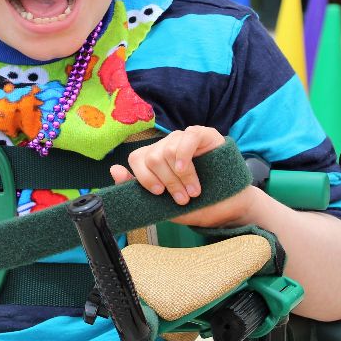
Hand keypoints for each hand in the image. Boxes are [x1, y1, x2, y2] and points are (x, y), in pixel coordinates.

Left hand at [110, 127, 260, 228]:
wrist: (227, 206)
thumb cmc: (195, 205)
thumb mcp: (163, 204)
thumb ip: (138, 190)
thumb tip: (114, 170)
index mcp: (154, 161)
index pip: (136, 159)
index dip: (144, 177)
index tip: (159, 194)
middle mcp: (166, 146)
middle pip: (152, 156)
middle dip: (167, 182)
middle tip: (183, 198)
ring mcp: (183, 138)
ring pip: (168, 150)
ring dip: (181, 176)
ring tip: (194, 192)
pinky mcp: (203, 134)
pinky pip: (187, 137)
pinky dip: (184, 155)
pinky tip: (187, 169)